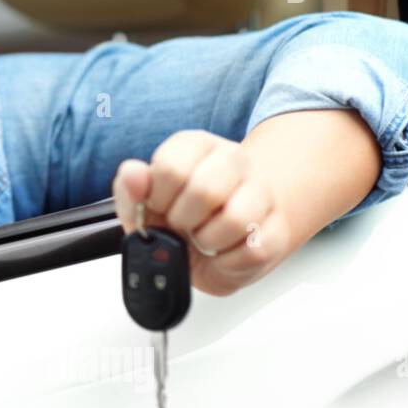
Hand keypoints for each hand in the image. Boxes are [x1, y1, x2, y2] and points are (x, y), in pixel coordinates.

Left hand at [112, 129, 293, 296]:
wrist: (217, 245)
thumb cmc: (178, 218)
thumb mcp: (143, 205)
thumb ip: (130, 189)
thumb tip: (133, 174)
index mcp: (195, 146)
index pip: (172, 166)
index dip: (158, 198)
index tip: (158, 207)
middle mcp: (232, 160)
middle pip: (205, 190)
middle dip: (182, 220)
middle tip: (180, 225)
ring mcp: (261, 191)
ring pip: (235, 219)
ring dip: (207, 240)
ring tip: (201, 238)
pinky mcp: (277, 228)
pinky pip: (252, 249)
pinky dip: (227, 261)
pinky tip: (221, 252)